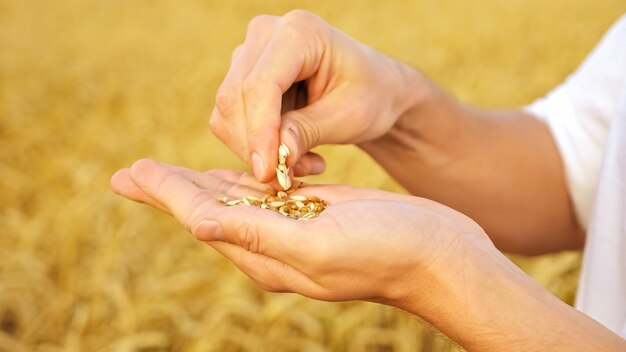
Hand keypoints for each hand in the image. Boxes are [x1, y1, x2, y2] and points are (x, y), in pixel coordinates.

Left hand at [110, 159, 489, 303]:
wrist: (438, 252)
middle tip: (131, 172)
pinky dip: (238, 179)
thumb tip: (199, 226)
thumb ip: (258, 236)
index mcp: (267, 257)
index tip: (131, 172)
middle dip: (169, 188)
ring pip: (232, 200)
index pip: (203, 219)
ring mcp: (294, 228)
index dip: (165, 192)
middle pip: (208, 210)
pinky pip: (264, 194)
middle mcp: (273, 245)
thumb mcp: (318, 245)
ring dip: (196, 183)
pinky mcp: (314, 211)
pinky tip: (223, 174)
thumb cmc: (387, 251)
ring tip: (165, 173)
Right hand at [210, 10, 423, 181]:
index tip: (268, 173)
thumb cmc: (370, 95)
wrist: (375, 88)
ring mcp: (249, 53)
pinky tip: (291, 153)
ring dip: (256, 149)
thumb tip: (275, 159)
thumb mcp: (349, 117)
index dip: (259, 132)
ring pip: (227, 112)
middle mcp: (266, 33)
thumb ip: (309, 132)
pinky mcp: (241, 76)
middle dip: (256, 146)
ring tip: (303, 164)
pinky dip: (254, 145)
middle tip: (292, 176)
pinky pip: (230, 119)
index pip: (261, 84)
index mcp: (300, 32)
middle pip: (235, 97)